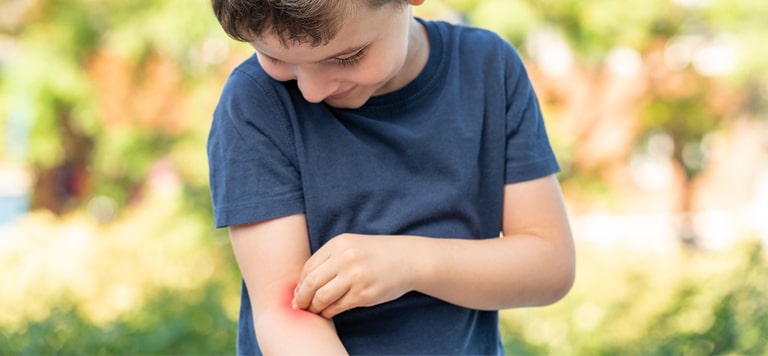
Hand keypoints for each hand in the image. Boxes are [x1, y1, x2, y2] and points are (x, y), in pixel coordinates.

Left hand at [292, 233, 418, 318]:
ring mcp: (355, 277)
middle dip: (301, 298)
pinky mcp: (364, 294)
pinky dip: (328, 312)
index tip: (299, 292)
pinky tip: (329, 311)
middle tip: (300, 306)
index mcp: (339, 244)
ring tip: (314, 310)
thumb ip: (329, 260)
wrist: (408, 259)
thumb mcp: (351, 246)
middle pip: (310, 283)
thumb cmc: (375, 254)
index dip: (300, 283)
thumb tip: (302, 285)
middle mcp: (345, 258)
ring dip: (314, 307)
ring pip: (321, 298)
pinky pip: (337, 307)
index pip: (308, 267)